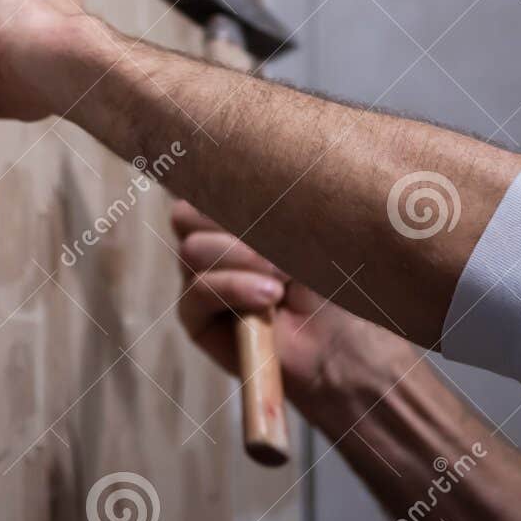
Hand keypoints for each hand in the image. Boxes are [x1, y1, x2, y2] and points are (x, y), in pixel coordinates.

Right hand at [171, 201, 414, 415]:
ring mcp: (197, 282)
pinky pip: (198, 290)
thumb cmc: (324, 285)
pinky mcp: (194, 318)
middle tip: (277, 245)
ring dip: (241, 259)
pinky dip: (234, 288)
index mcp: (226, 223)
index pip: (200, 190)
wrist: (336, 342)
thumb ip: (268, 208)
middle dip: (233, 225)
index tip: (265, 201)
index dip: (225, 190)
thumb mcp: (300, 235)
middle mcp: (207, 249)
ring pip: (193, 250)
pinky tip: (270, 298)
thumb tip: (248, 178)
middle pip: (184, 215)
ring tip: (282, 278)